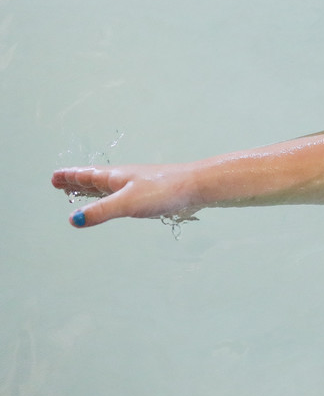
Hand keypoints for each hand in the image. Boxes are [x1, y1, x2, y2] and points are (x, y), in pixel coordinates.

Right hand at [51, 164, 196, 227]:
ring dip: (90, 188)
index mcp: (115, 177)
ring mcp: (137, 185)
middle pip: (94, 179)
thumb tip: (73, 219)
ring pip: (107, 186)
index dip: (71, 177)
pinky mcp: (148, 194)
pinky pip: (120, 194)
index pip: (87, 176)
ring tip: (78, 190)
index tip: (55, 176)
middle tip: (59, 182)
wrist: (196, 186)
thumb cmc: (162, 191)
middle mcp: (124, 178)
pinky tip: (114, 200)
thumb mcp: (127, 203)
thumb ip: (101, 211)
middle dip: (77, 181)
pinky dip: (108, 196)